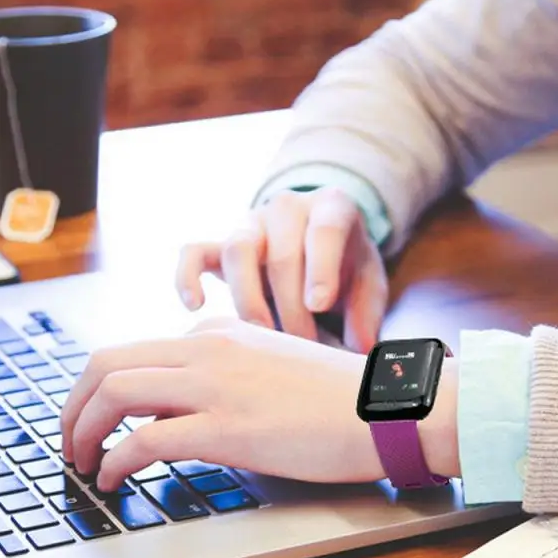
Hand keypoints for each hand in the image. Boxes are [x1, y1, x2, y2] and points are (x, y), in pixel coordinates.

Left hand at [60, 319, 459, 490]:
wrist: (386, 409)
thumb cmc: (341, 398)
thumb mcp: (275, 368)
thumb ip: (229, 376)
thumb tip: (185, 410)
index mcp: (223, 334)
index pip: (140, 352)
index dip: (106, 390)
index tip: (100, 418)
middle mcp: (210, 349)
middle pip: (108, 363)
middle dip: (75, 404)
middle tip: (71, 439)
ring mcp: (216, 386)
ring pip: (114, 394)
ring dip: (81, 430)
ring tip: (82, 462)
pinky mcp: (226, 428)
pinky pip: (144, 441)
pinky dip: (114, 462)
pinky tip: (114, 480)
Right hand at [175, 188, 388, 352]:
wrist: (320, 244)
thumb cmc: (347, 267)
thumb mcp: (368, 283)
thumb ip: (367, 312)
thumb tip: (361, 349)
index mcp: (332, 207)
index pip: (325, 230)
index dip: (321, 268)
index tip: (319, 305)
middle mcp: (288, 208)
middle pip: (281, 253)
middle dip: (291, 306)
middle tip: (303, 345)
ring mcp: (251, 224)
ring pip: (237, 250)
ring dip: (249, 299)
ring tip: (263, 336)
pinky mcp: (221, 245)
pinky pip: (194, 252)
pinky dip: (188, 276)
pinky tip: (195, 306)